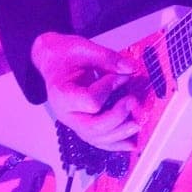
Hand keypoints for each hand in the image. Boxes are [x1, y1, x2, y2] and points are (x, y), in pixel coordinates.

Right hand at [31, 31, 140, 150]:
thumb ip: (107, 58)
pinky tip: (132, 143)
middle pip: (93, 127)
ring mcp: (74, 123)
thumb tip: (129, 69)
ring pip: (97, 139)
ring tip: (138, 123)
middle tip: (133, 101)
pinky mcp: (83, 126)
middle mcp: (66, 113)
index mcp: (62, 93)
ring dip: (121, 134)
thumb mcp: (83, 48)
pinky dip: (117, 144)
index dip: (109, 88)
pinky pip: (99, 141)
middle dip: (118, 117)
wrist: (54, 63)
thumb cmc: (64, 57)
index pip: (89, 101)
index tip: (119, 76)